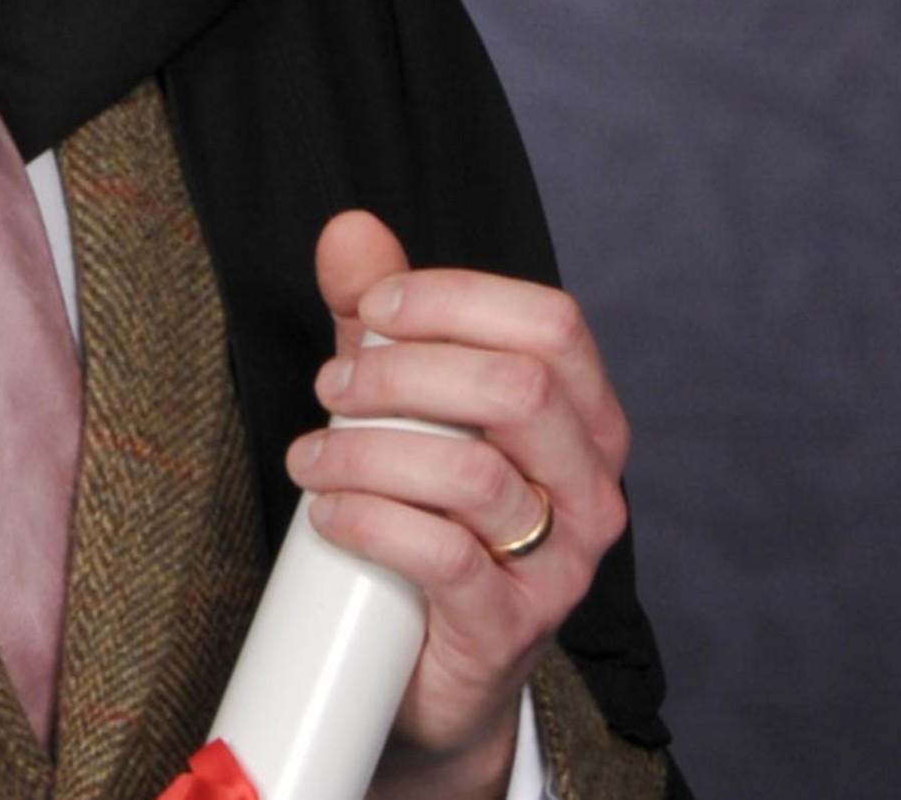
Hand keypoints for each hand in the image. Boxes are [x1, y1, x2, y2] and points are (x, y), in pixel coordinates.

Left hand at [284, 210, 630, 799]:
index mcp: (583, 417)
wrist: (436, 669)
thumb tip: (349, 230)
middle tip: (330, 387)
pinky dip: (372, 521)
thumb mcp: (403, 403)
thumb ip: (381, 317)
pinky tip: (329, 512)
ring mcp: (561, 563)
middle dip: (402, 374)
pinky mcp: (510, 626)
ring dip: (366, 450)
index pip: (551, 324)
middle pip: (517, 388)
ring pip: (473, 473)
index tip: (372, 310)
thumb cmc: (430, 514)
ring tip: (309, 457)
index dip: (456, 299)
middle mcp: (591, 486)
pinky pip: (445, 557)